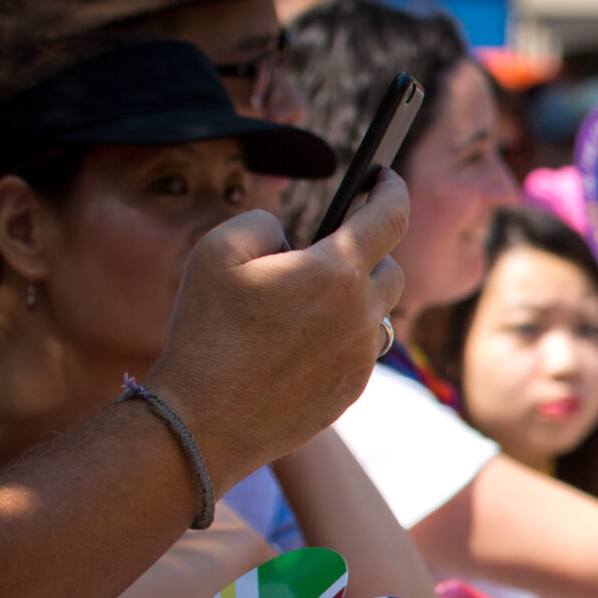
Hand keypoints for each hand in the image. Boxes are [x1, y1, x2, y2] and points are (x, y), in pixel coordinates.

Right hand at [147, 168, 409, 490]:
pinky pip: (361, 349)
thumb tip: (288, 236)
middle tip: (326, 252)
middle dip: (365, 253)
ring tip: (306, 301)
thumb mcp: (217, 250)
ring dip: (353, 297)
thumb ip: (263, 222)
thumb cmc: (207, 332)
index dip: (392, 188)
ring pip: (377, 311)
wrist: (206, 419)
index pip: (390, 215)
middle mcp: (362, 313)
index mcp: (336, 271)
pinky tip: (299, 342)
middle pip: (389, 268)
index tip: (384, 177)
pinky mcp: (354, 387)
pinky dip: (340, 336)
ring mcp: (363, 355)